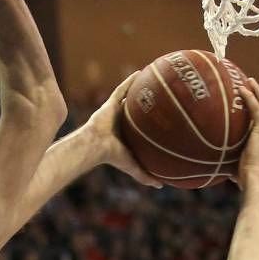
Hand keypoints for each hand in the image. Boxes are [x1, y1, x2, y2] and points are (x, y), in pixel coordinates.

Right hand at [86, 74, 161, 188]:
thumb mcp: (133, 167)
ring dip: (139, 90)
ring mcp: (115, 112)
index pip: (140, 130)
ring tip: (154, 80)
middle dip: (146, 106)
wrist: (95, 146)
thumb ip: (145, 176)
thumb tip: (161, 186)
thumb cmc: (112, 157)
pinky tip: (142, 72)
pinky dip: (130, 81)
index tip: (163, 120)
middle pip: (136, 112)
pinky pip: (122, 89)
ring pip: (129, 99)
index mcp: (126, 137)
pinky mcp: (109, 103)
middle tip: (161, 99)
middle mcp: (121, 123)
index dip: (149, 125)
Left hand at [235, 78, 258, 188]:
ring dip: (256, 91)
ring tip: (248, 81)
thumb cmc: (247, 181)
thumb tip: (220, 169)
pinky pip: (255, 109)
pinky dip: (250, 97)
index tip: (254, 103)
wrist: (256, 180)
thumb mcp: (241, 169)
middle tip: (252, 85)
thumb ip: (233, 165)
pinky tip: (242, 89)